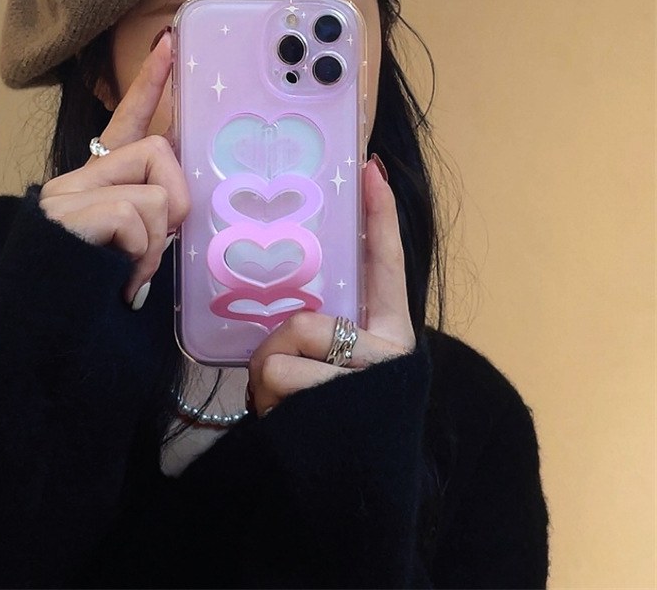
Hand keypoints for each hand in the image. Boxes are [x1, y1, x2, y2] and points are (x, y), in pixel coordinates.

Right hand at [39, 29, 189, 305]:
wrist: (45, 341)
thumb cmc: (98, 302)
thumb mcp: (136, 249)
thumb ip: (152, 214)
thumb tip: (181, 203)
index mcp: (96, 184)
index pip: (126, 120)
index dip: (151, 82)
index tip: (170, 44)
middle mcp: (76, 180)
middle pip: (158, 150)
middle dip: (175, 203)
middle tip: (156, 249)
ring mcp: (68, 195)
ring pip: (154, 190)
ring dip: (157, 245)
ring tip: (133, 277)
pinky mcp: (68, 213)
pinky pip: (136, 218)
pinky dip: (142, 258)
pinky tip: (122, 283)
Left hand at [247, 155, 415, 414]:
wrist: (357, 491)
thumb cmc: (341, 423)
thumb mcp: (341, 369)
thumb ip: (325, 333)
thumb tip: (286, 318)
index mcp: (393, 331)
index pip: (387, 263)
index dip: (379, 214)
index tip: (370, 167)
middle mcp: (386, 352)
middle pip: (306, 325)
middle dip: (276, 350)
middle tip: (276, 378)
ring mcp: (362, 383)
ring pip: (281, 358)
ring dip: (266, 384)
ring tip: (283, 406)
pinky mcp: (334, 411)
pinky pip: (276, 384)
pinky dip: (266, 405)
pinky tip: (287, 423)